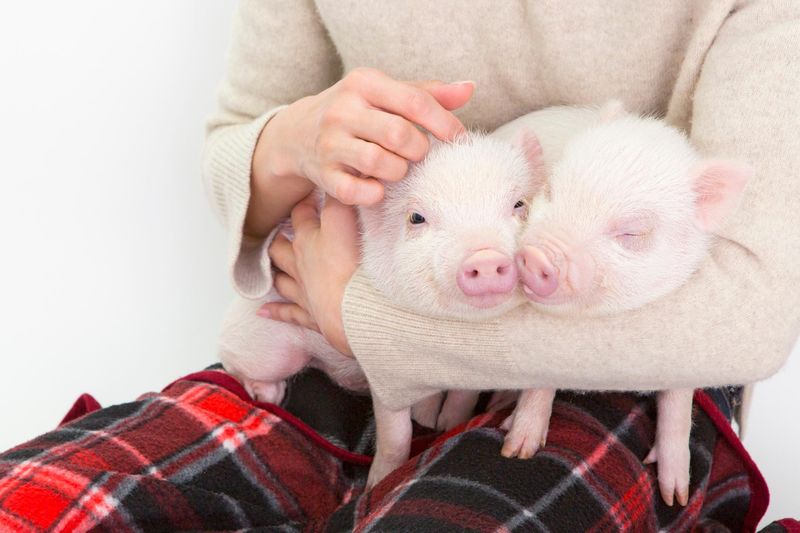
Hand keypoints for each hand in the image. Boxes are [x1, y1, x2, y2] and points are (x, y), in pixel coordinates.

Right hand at [246, 69, 473, 236]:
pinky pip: (356, 191)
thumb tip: (468, 89)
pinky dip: (374, 193)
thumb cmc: (357, 112)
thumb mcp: (385, 94)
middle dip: (419, 149)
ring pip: (380, 163)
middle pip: (399, 134)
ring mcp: (330, 143)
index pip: (415, 102)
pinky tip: (378, 187)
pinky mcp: (323, 174)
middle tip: (418, 153)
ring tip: (397, 167)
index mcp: (363, 83)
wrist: (298, 134)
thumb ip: (427, 93)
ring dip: (399, 171)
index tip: (458, 138)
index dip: (444, 123)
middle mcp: (343, 110)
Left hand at [260, 193, 358, 355]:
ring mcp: (303, 292)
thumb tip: (344, 173)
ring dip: (275, 272)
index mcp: (309, 240)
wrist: (357, 310)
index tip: (308, 196)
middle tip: (281, 232)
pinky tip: (263, 311)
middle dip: (280, 239)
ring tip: (272, 267)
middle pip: (281, 248)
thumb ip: (343, 198)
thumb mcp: (346, 223)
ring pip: (281, 279)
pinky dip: (276, 311)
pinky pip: (288, 313)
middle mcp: (300, 264)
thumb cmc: (351, 266)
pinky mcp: (310, 316)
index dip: (304, 204)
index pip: (301, 215)